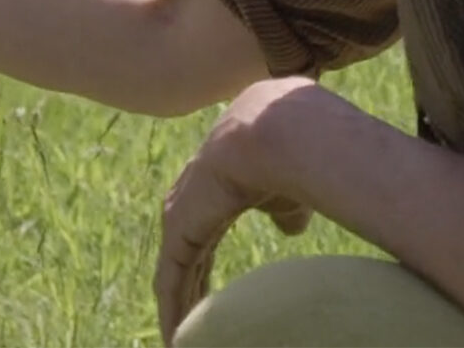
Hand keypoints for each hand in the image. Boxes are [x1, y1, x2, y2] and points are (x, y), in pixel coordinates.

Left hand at [156, 76, 321, 344]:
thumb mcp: (289, 194)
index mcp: (216, 189)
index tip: (211, 302)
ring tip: (180, 341)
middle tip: (190, 331)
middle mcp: (192, 202)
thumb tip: (290, 229)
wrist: (278, 135)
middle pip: (185, 258)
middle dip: (188, 292)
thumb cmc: (293, 159)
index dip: (205, 272)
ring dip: (178, 307)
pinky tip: (174, 339)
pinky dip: (172, 310)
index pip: (203, 239)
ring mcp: (181, 215)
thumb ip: (285, 212)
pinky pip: (171, 280)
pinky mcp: (178, 231)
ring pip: (176, 273)